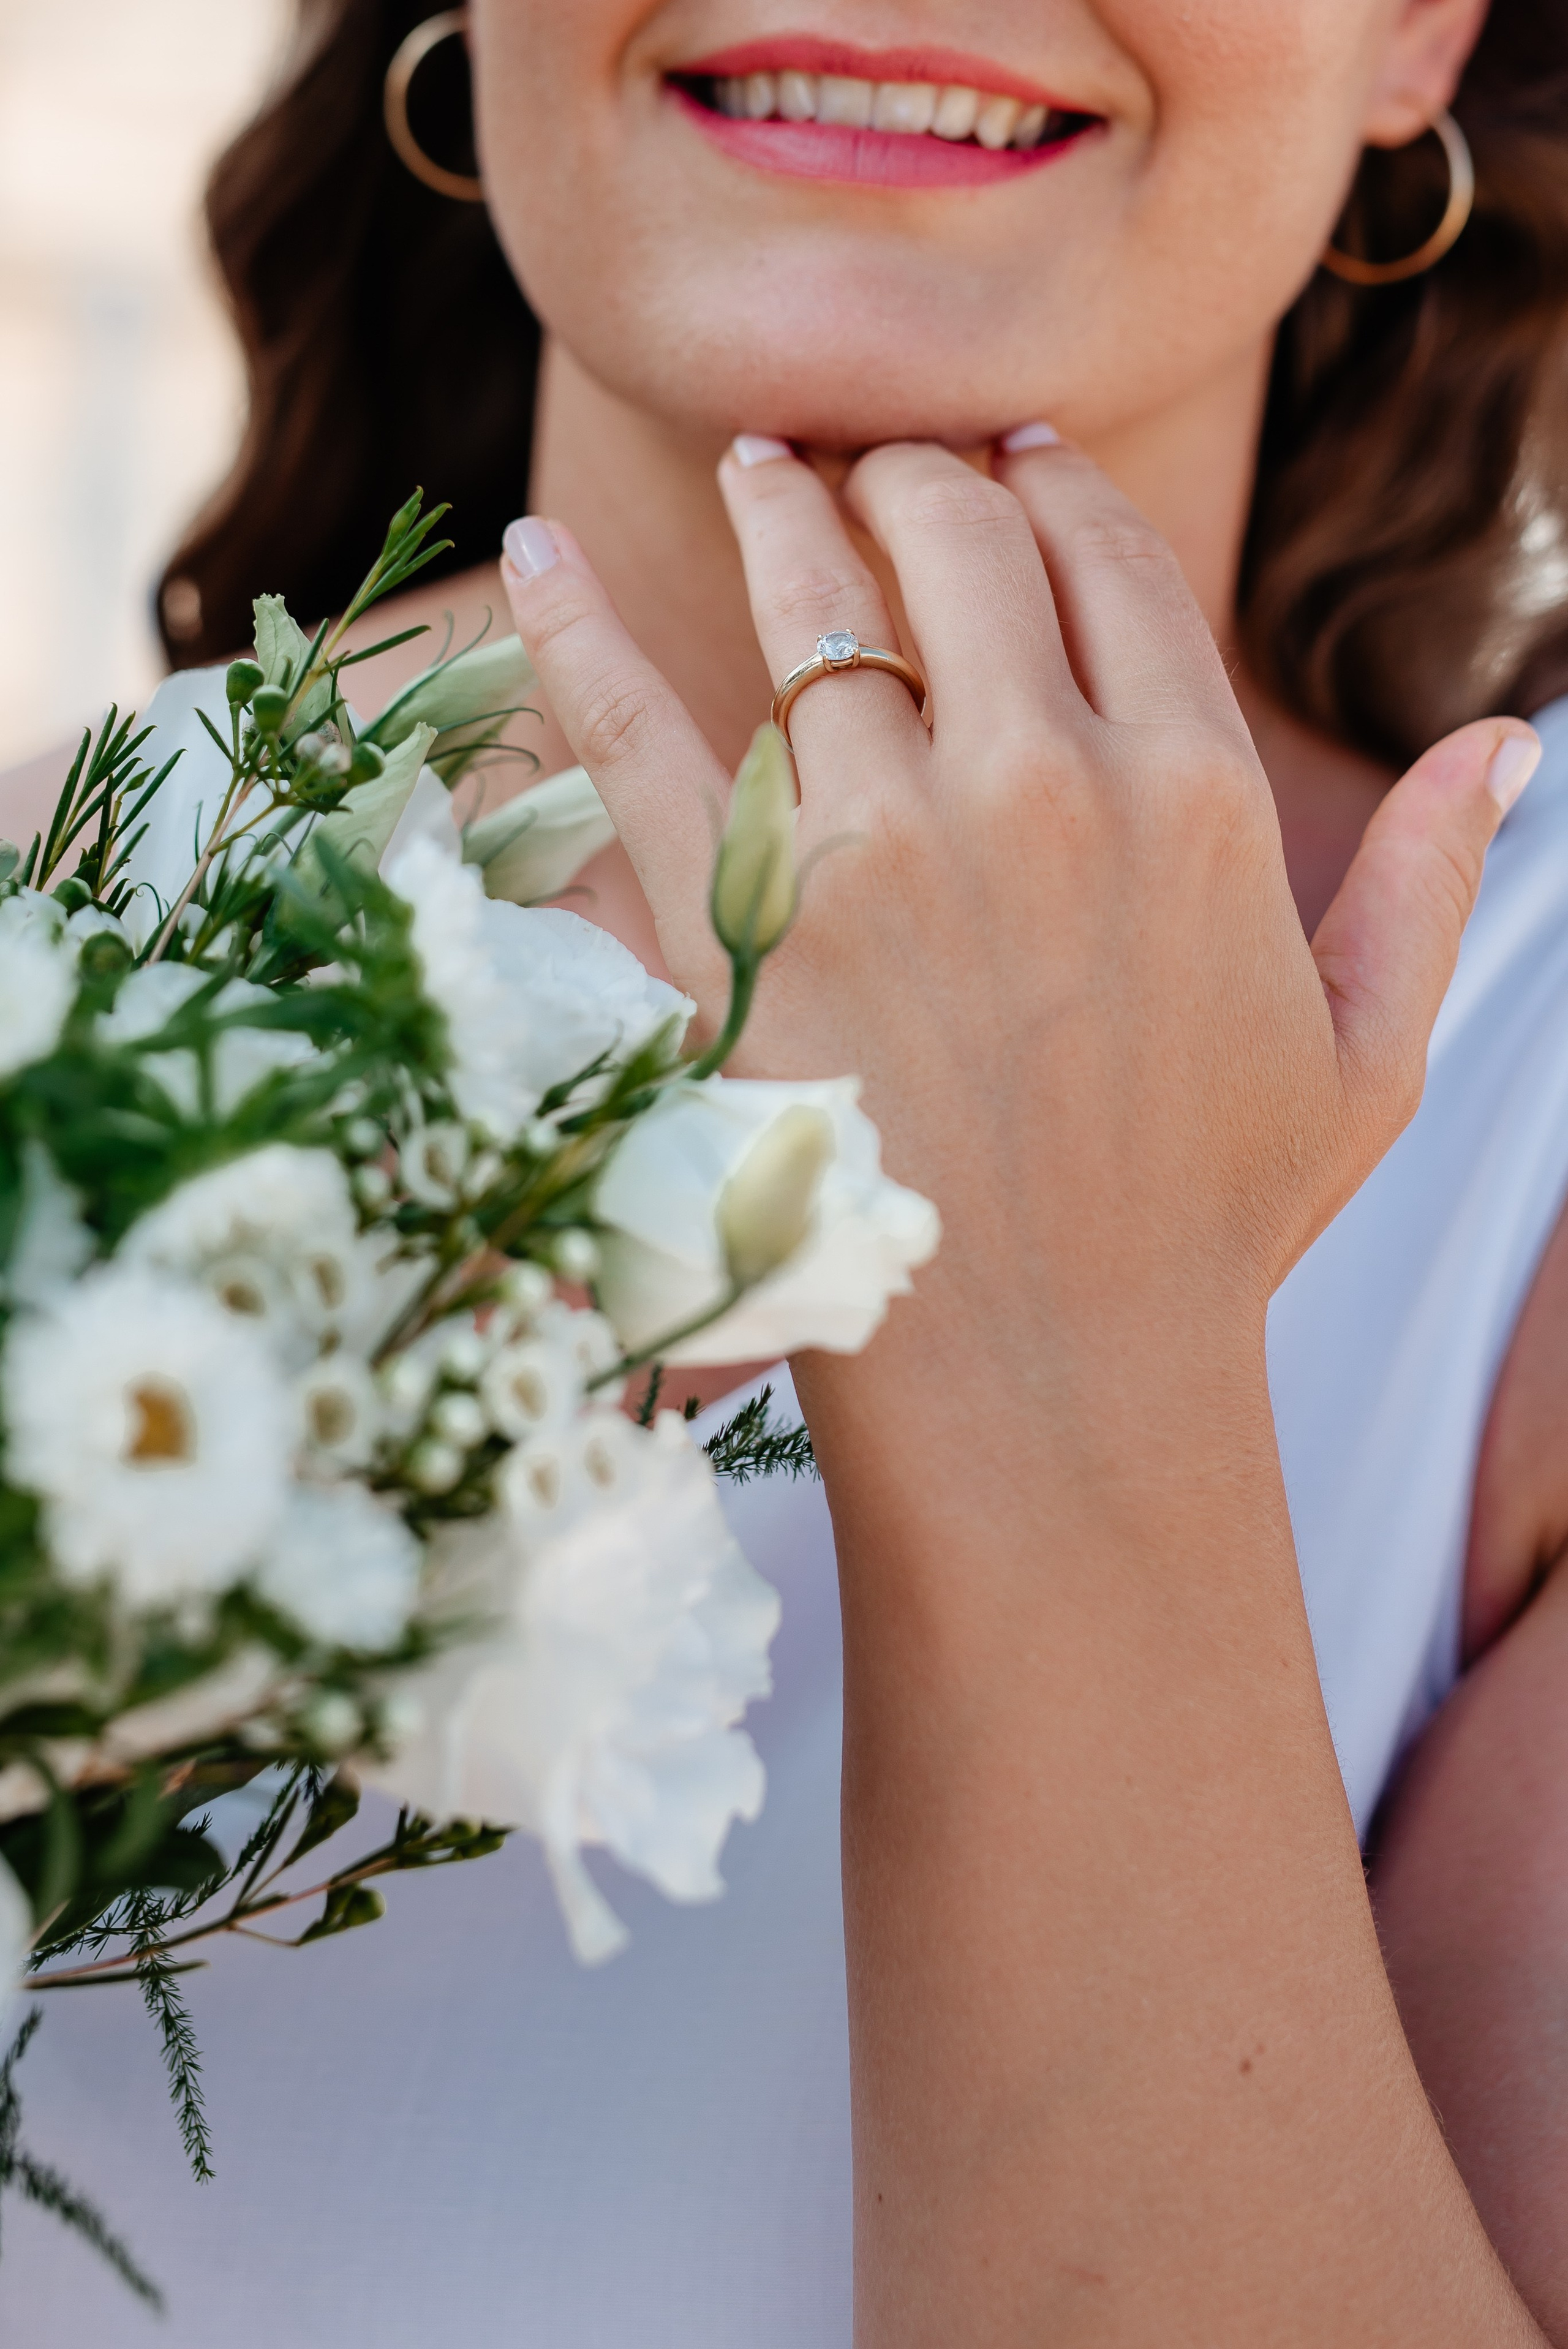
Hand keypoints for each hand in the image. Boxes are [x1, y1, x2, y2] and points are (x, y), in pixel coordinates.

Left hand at [501, 441, 1536, 1366]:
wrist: (1056, 1386)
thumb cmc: (1207, 1232)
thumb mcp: (1363, 1057)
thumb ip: (1430, 884)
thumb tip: (1508, 745)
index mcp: (1193, 796)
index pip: (1106, 562)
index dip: (1052, 485)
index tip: (1009, 453)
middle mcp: (1040, 785)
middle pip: (957, 544)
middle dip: (914, 475)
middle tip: (869, 459)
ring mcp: (880, 849)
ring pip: (814, 603)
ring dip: (782, 506)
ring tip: (758, 465)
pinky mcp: (740, 928)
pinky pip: (633, 736)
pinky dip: (573, 629)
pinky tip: (534, 551)